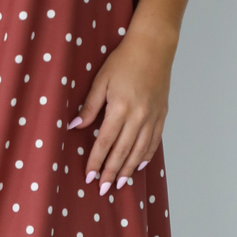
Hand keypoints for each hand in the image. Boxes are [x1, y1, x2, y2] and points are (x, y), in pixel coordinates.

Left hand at [67, 23, 174, 191]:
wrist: (154, 46)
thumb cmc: (125, 60)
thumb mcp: (101, 80)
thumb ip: (89, 106)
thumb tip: (75, 126)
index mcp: (120, 107)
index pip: (105, 141)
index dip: (96, 161)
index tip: (89, 176)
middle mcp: (138, 116)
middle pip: (123, 151)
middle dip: (111, 172)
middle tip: (103, 189)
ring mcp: (152, 116)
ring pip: (139, 150)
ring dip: (128, 169)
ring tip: (120, 184)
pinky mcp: (162, 114)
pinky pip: (154, 141)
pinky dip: (146, 155)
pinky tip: (139, 165)